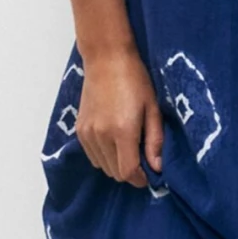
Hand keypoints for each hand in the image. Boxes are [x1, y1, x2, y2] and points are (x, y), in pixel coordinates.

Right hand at [75, 44, 164, 186]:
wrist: (106, 59)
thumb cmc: (135, 80)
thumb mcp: (152, 108)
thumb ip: (155, 140)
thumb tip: (158, 167)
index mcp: (122, 131)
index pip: (127, 172)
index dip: (140, 179)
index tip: (149, 174)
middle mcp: (101, 136)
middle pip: (114, 173)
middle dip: (130, 172)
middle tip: (141, 157)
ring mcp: (87, 133)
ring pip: (102, 166)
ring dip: (116, 164)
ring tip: (127, 147)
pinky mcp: (79, 130)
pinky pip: (92, 156)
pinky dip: (104, 156)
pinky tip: (114, 141)